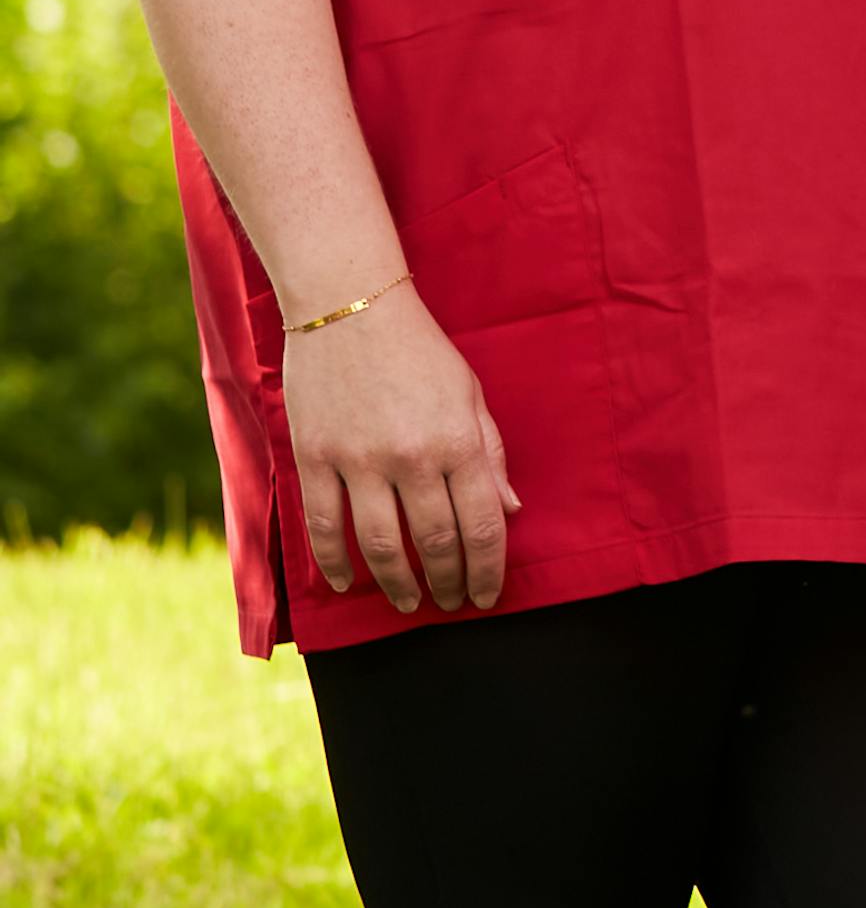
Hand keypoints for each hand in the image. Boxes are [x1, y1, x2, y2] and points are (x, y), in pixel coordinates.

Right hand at [282, 289, 518, 615]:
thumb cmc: (419, 350)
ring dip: (396, 583)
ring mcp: (359, 459)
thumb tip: (508, 511)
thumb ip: (489, 454)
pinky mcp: (315, 456)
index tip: (486, 595)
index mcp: (458, 441)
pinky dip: (333, 562)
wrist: (349, 304)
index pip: (481, 525)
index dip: (486, 570)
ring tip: (407, 602)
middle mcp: (412, 456)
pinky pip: (323, 524)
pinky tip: (345, 582)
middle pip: (434, 542)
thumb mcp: (470, 395)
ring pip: (380, 545)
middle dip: (447, 582)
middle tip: (451, 603)